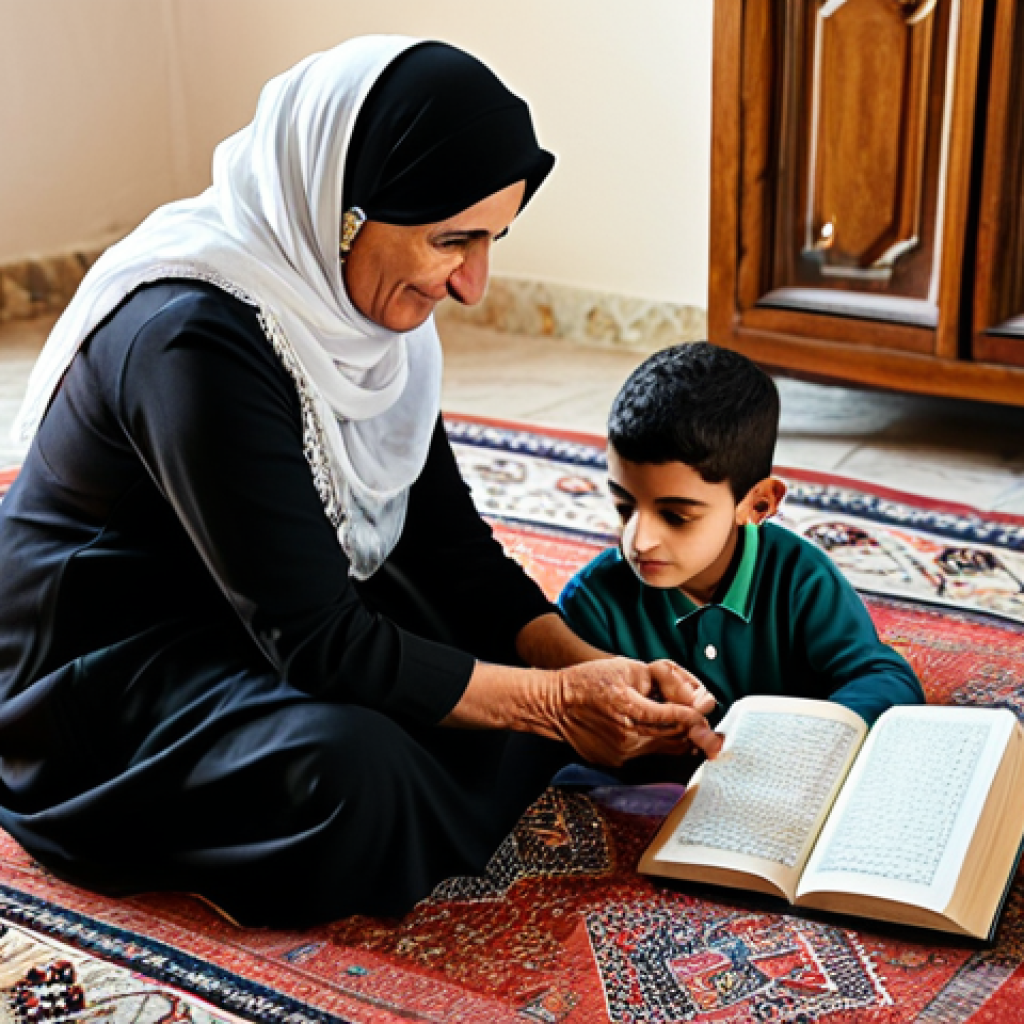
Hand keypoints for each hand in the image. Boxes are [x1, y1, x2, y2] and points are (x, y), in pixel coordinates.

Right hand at [549, 658, 719, 765]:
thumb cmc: (588, 681)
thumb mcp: (627, 667)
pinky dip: (654, 742)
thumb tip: (692, 696)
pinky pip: (646, 754)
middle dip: (694, 731)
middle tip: (708, 729)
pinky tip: (652, 730)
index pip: (675, 717)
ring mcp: (621, 753)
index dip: (695, 716)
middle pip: (675, 738)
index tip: (705, 713)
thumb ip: (662, 679)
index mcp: (629, 707)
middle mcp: (627, 736)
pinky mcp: (616, 761)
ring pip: (664, 749)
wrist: (554, 705)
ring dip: (677, 737)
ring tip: (685, 726)